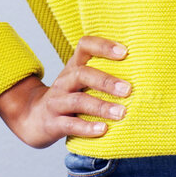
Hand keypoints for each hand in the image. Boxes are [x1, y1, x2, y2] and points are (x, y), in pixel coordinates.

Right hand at [0, 35, 132, 148]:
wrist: (32, 118)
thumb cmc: (68, 98)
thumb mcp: (79, 81)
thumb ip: (102, 74)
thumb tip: (144, 74)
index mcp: (73, 68)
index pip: (84, 46)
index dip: (103, 46)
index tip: (125, 52)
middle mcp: (64, 82)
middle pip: (82, 74)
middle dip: (106, 81)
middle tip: (128, 90)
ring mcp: (56, 102)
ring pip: (77, 101)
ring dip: (101, 106)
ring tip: (121, 113)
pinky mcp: (53, 123)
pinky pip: (70, 125)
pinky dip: (87, 127)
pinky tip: (103, 130)